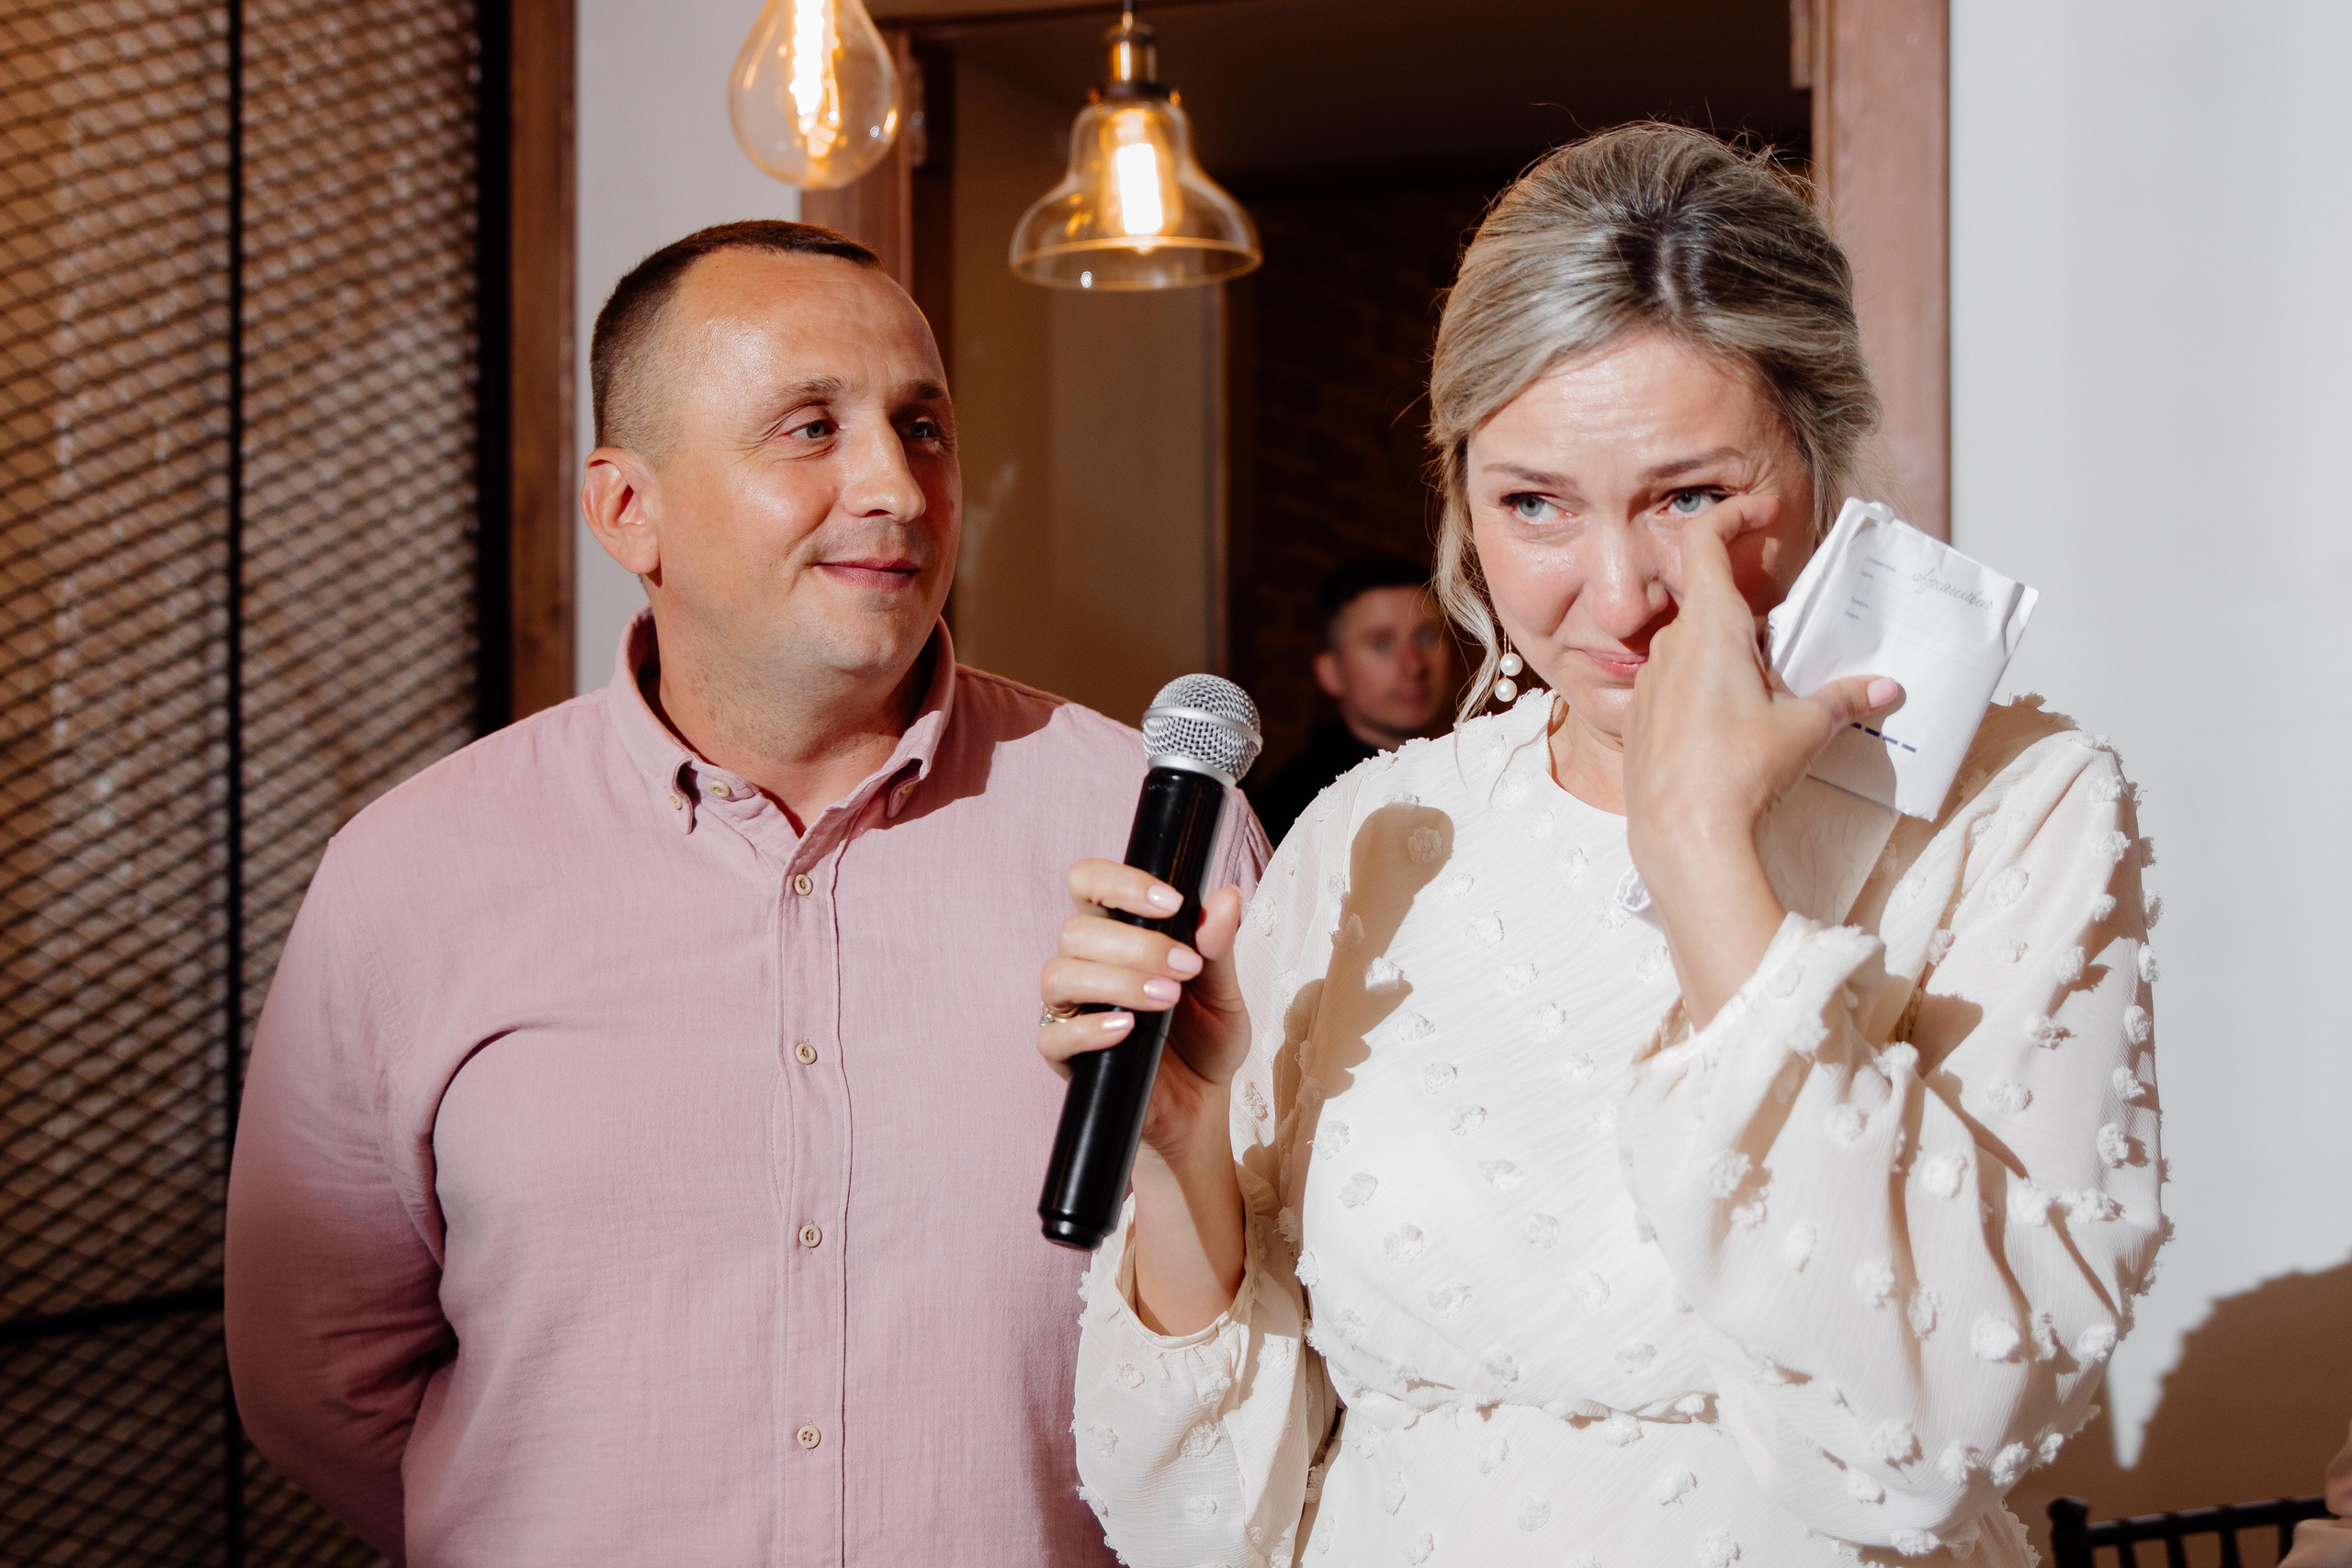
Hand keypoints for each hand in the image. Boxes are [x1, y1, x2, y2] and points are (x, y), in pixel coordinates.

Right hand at [1037, 860, 1250, 1167]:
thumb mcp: (1224, 992)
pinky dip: (1090, 1028)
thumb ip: (1218, 946)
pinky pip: (1053, 1035)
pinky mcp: (1064, 1054)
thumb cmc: (1205, 1038)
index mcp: (1118, 932)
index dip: (1120, 882)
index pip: (1089, 881)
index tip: (1171, 903)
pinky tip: (1128, 1030)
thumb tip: (1228, 898)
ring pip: (1059, 974)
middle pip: (1076, 929)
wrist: (1202, 1101)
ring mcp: (1071, 1008)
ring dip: (1116, 981)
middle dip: (1136, 945)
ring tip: (1165, 1000)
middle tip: (1185, 969)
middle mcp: (1086, 963)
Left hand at [1623, 498, 1898, 1024]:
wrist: (1682, 834)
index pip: (1705, 542)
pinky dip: (1707, 687)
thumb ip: (1844, 699)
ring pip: (1691, 646)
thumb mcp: (1804, 729)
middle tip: (1789, 637)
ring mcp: (1650, 683)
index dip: (1733, 514)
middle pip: (1708, 601)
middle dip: (1750, 610)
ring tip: (1769, 690)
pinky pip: (1675, 685)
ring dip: (1729, 654)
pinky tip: (1734, 725)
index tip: (1763, 508)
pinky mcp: (1642, 719)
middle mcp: (1671, 647)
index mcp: (1709, 629)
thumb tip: (1884, 689)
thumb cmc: (1738, 772)